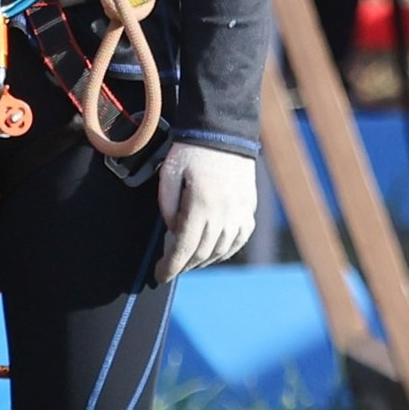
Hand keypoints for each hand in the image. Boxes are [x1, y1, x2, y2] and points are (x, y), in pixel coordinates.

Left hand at [155, 143, 256, 283]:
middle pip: (202, 253)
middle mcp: (224, 213)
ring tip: (188, 262)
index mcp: (201, 206)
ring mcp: (240, 212)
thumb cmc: (190, 152)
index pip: (184, 248)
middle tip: (169, 269)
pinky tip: (213, 252)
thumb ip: (168, 208)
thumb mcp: (168, 176)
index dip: (171, 266)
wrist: (222, 132)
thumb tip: (173, 233)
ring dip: (203, 260)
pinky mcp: (249, 208)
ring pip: (222, 250)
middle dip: (183, 265)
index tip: (160, 276)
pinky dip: (225, 250)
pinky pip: (239, 238)